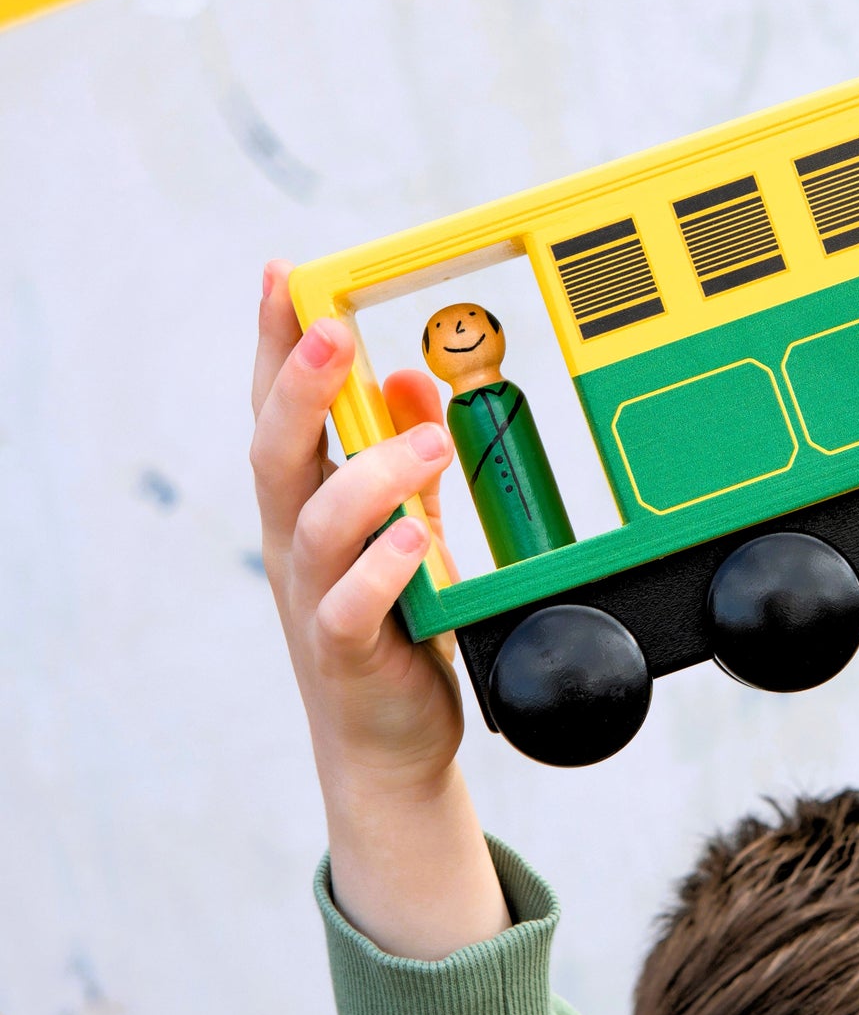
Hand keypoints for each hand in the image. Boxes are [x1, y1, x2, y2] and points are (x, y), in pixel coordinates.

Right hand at [251, 261, 507, 953]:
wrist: (387, 741)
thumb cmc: (392, 624)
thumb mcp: (403, 527)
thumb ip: (402, 459)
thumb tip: (413, 377)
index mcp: (307, 503)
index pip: (280, 408)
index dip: (276, 342)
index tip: (283, 273)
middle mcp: (298, 544)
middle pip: (276, 451)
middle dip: (300, 383)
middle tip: (333, 326)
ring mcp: (314, 599)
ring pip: (317, 524)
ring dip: (369, 473)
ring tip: (427, 441)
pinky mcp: (345, 654)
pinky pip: (350, 607)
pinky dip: (384, 568)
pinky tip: (419, 540)